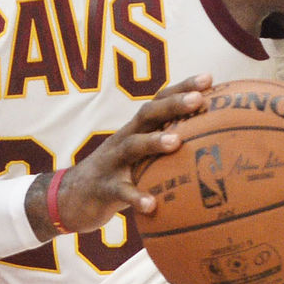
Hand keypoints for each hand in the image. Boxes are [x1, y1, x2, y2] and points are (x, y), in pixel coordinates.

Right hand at [26, 73, 213, 238]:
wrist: (70, 199)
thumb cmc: (118, 177)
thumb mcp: (140, 160)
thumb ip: (166, 153)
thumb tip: (213, 154)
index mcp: (136, 130)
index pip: (159, 101)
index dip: (182, 88)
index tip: (209, 79)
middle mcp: (124, 139)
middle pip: (148, 114)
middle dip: (173, 104)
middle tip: (199, 99)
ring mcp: (112, 162)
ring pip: (132, 146)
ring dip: (154, 141)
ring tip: (176, 142)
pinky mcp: (103, 188)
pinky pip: (120, 191)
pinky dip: (136, 197)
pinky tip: (152, 205)